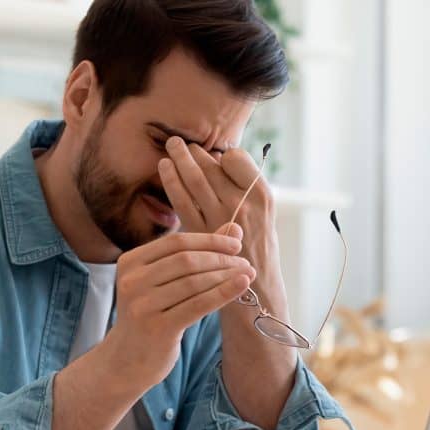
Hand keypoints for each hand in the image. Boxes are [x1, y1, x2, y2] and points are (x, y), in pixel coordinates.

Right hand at [101, 224, 255, 386]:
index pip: (176, 242)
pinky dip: (224, 292)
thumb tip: (234, 229)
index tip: (236, 244)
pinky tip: (242, 285)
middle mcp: (132, 281)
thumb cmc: (151, 315)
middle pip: (186, 260)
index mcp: (130, 262)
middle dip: (221, 258)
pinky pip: (198, 305)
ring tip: (247, 274)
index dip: (209, 240)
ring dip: (226, 275)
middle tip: (245, 261)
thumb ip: (196, 254)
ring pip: (194, 282)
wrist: (127, 360)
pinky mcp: (157, 327)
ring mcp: (142, 305)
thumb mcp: (166, 282)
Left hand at [158, 137, 276, 259]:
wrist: (257, 286)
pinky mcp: (201, 233)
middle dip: (193, 151)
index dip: (223, 155)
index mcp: (262, 194)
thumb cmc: (259, 245)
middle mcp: (242, 204)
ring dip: (180, 158)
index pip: (235, 158)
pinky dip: (171, 181)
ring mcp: (220, 218)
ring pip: (195, 179)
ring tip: (171, 145)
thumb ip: (245, 186)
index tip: (215, 156)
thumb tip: (218, 157)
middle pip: (212, 166)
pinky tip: (165, 168)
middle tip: (179, 142)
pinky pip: (182, 200)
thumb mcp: (264, 211)